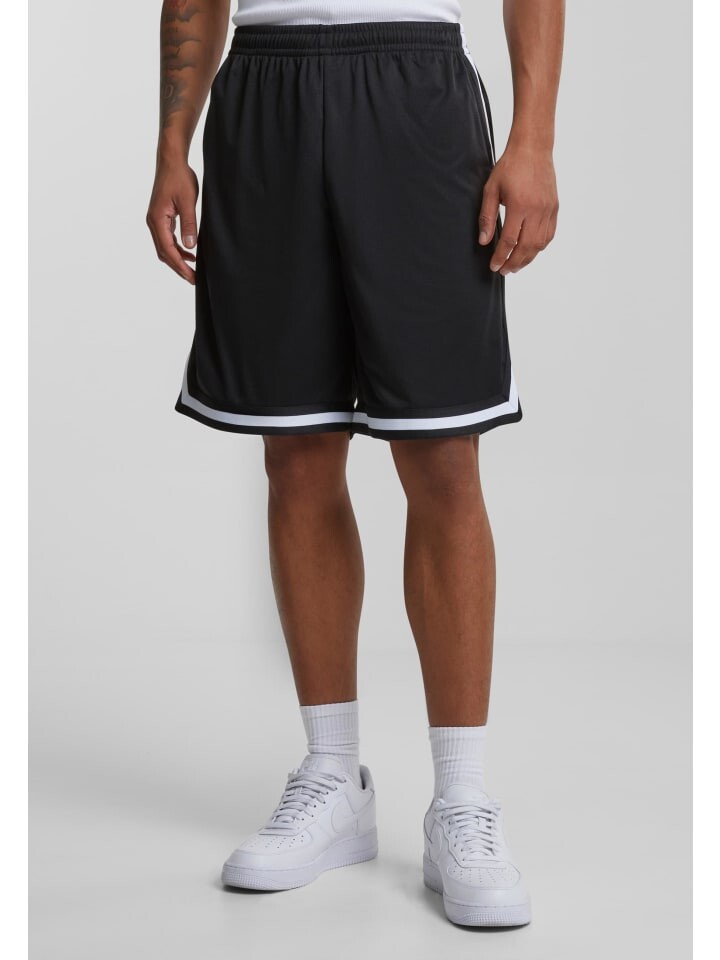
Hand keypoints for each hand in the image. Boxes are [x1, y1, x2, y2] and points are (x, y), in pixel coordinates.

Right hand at [146, 160, 198, 283]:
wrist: (171, 161)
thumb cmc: (179, 177)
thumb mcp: (188, 201)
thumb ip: (189, 224)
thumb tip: (190, 246)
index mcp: (157, 220)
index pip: (168, 250)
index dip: (181, 266)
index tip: (192, 277)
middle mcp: (153, 222)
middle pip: (164, 253)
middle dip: (179, 268)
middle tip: (194, 280)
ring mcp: (156, 220)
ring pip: (165, 247)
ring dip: (178, 259)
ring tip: (193, 270)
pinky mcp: (161, 217)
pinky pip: (167, 239)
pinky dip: (177, 248)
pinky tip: (190, 252)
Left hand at [478, 144, 558, 275]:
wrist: (533, 148)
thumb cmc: (510, 166)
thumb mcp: (491, 189)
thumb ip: (487, 217)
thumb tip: (484, 241)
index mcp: (520, 205)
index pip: (510, 240)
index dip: (501, 257)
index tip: (494, 266)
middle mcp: (537, 210)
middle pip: (527, 247)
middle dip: (514, 263)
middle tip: (504, 271)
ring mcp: (548, 209)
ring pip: (540, 244)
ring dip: (528, 258)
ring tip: (515, 266)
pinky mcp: (555, 207)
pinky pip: (549, 234)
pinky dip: (540, 247)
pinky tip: (530, 251)